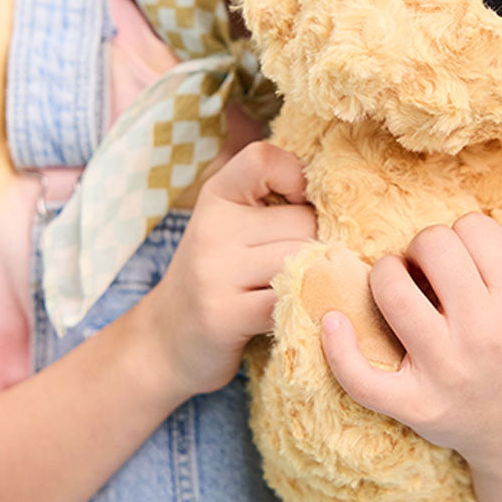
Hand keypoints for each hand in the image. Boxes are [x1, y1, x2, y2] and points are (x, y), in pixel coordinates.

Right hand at [144, 141, 316, 397]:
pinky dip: (308, 306)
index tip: (301, 206)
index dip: (297, 177)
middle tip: (313, 263)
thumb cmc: (217, 276)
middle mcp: (211, 227)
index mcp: (217, 196)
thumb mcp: (232, 224)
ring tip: (310, 288)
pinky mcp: (224, 315)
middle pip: (302, 221)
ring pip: (302, 259)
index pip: (264, 159)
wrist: (166, 342)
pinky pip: (291, 299)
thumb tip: (334, 177)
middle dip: (319, 243)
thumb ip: (270, 196)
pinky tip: (301, 311)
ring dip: (318, 278)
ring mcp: (215, 271)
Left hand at [320, 213, 501, 476]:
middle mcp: (482, 334)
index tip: (470, 258)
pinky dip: (338, 347)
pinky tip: (334, 320)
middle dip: (429, 245)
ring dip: (388, 273)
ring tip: (401, 284)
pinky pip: (360, 375)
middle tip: (434, 268)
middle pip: (432, 245)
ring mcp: (443, 371)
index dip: (468, 233)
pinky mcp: (412, 404)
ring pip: (391, 288)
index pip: (473, 228)